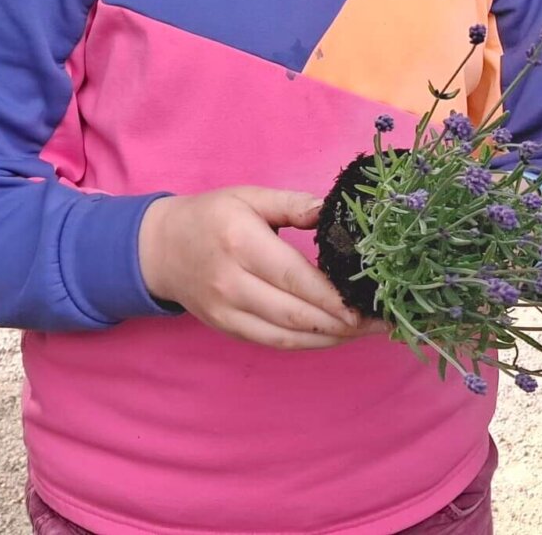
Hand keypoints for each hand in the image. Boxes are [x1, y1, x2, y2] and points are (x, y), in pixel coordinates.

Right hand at [138, 187, 376, 349]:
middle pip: (294, 313)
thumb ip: (292, 203)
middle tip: (380, 321)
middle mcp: (232, 282)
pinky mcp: (227, 328)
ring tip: (366, 331)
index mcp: (241, 243)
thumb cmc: (211, 216)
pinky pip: (273, 343)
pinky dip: (307, 343)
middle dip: (341, 322)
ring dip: (330, 338)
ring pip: (286, 336)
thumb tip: (332, 210)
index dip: (331, 297)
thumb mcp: (249, 197)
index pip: (294, 277)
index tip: (365, 304)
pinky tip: (334, 336)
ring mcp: (227, 311)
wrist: (160, 249)